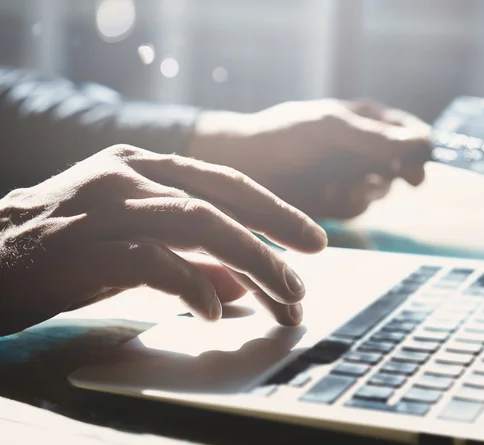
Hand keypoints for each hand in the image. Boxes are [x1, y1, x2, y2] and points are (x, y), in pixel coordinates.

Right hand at [0, 145, 326, 335]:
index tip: (312, 240)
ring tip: (283, 296)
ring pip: (198, 223)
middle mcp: (127, 175)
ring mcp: (104, 207)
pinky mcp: (84, 247)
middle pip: (221, 199)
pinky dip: (192, 287)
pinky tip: (213, 313)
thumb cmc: (63, 252)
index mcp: (142, 166)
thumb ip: (188, 257)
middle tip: (309, 272)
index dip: (274, 209)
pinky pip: (154, 261)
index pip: (225, 182)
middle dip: (275, 233)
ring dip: (250, 262)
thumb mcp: (134, 244)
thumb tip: (240, 286)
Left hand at [190, 99, 430, 218]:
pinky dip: (345, 204)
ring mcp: (347, 175)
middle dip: (393, 175)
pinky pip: (356, 207)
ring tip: (337, 187)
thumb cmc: (284, 137)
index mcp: (364, 119)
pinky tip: (326, 196)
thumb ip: (376, 138)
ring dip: (364, 191)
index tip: (418, 166)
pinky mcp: (333, 200)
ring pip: (379, 190)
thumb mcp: (332, 129)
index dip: (418, 148)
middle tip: (385, 181)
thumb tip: (425, 142)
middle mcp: (360, 148)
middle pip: (400, 165)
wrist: (242, 165)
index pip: (408, 131)